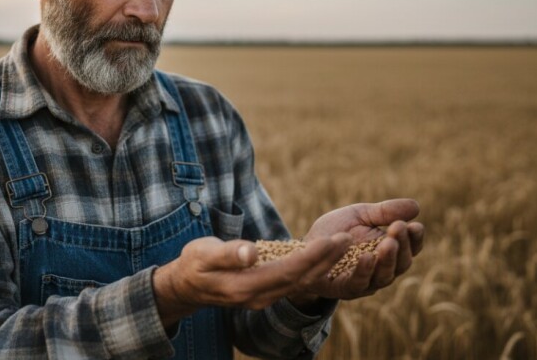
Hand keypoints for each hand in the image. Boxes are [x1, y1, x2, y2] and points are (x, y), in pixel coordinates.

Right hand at [153, 234, 352, 327]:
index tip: (332, 240)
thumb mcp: (204, 254)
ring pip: (301, 282)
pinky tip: (325, 257)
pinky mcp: (266, 292)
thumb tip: (251, 252)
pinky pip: (295, 282)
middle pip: (301, 279)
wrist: (186, 285)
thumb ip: (228, 253)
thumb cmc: (194, 264)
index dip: (312, 256)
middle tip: (349, 239)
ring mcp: (264, 297)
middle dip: (327, 259)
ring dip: (324, 264)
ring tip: (344, 245)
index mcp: (246, 286)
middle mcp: (260, 296)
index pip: (288, 271)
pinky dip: (313, 269)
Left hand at [298, 198, 423, 300]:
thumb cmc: (337, 230)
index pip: (411, 248)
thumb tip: (416, 206)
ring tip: (388, 243)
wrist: (307, 245)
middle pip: (401, 264)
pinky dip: (363, 271)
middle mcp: (382, 270)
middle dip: (402, 246)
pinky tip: (366, 257)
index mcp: (390, 251)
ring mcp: (365, 282)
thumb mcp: (360, 215)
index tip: (415, 225)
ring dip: (387, 260)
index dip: (415, 238)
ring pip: (383, 277)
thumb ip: (384, 212)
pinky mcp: (343, 289)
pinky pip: (357, 284)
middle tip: (399, 228)